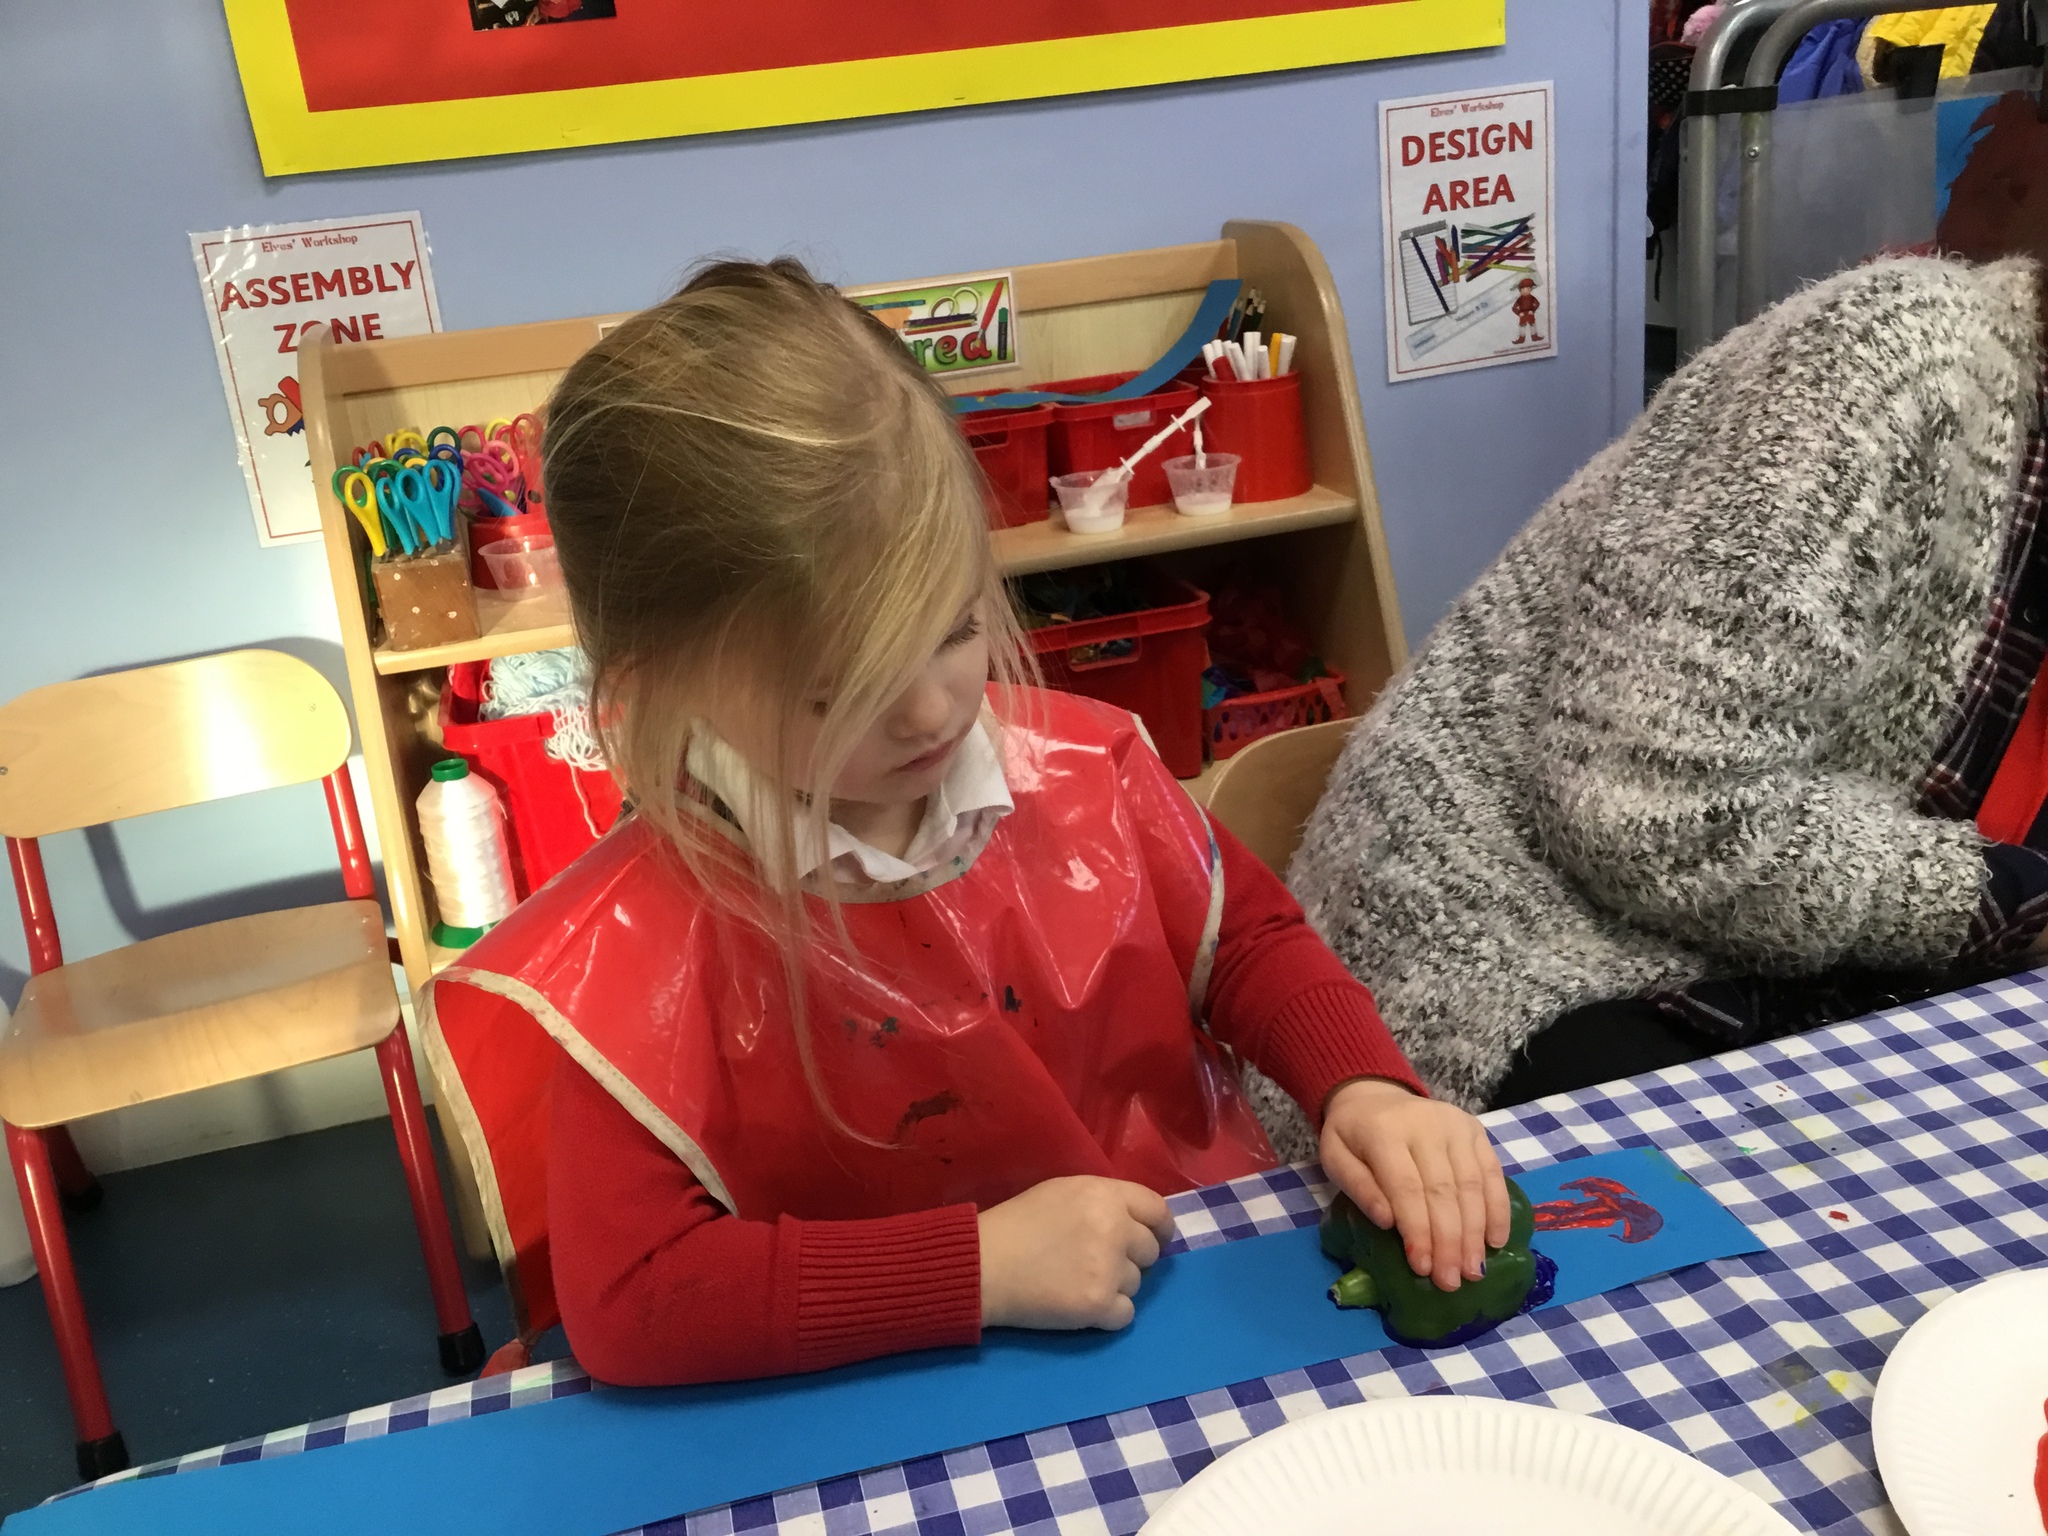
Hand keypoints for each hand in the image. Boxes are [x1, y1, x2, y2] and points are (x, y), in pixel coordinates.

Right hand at [978, 1176, 1175, 1330]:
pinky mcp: (1098, 1304)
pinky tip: (1080, 1305)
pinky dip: (1107, 1314)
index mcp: (1105, 1195)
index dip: (1159, 1227)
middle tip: (1097, 1262)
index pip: (1157, 1210)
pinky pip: (1125, 1314)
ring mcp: (1109, 1268)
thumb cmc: (1017, 1224)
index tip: (1155, 1239)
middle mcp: (1115, 1228)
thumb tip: (1134, 1224)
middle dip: (1130, 1258)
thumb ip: (1102, 1202)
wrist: (983, 1265)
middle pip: (1149, 1250)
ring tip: (1077, 1281)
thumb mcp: (1062, 1192)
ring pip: (1136, 1283)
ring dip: (1114, 1286)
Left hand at [1319, 1078, 1510, 1294]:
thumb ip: (1359, 1188)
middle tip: (1451, 1281)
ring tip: (1473, 1271)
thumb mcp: (1336, 1158)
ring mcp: (1456, 1125)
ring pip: (1472, 1185)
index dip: (1417, 1230)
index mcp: (1385, 1132)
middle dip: (1449, 1241)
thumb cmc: (1353, 1137)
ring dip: (1475, 1233)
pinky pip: (1493, 1173)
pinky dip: (1497, 1209)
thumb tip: (1388, 1222)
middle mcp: (1426, 1125)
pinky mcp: (1476, 1131)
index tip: (1422, 1269)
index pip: (1406, 1187)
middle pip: (1444, 1191)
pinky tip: (1495, 1241)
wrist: (1374, 1094)